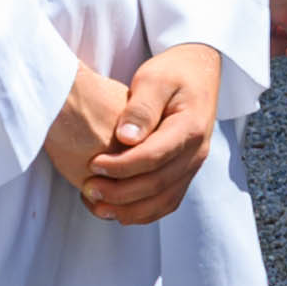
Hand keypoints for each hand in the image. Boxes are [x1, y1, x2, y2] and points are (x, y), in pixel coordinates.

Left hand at [48, 46, 222, 224]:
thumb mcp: (154, 79)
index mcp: (190, 129)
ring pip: (164, 201)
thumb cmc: (172, 73)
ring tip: (97, 207)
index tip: (92, 165)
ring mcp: (192, 166)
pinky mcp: (184, 173)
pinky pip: (166, 202)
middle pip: (158, 185)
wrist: (198, 73)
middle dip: (121, 192)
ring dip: (130, 210)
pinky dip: (141, 212)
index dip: (122, 166)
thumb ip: (141, 108)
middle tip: (88, 189)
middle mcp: (196, 153)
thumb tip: (126, 138)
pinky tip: (114, 210)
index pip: (154, 157)